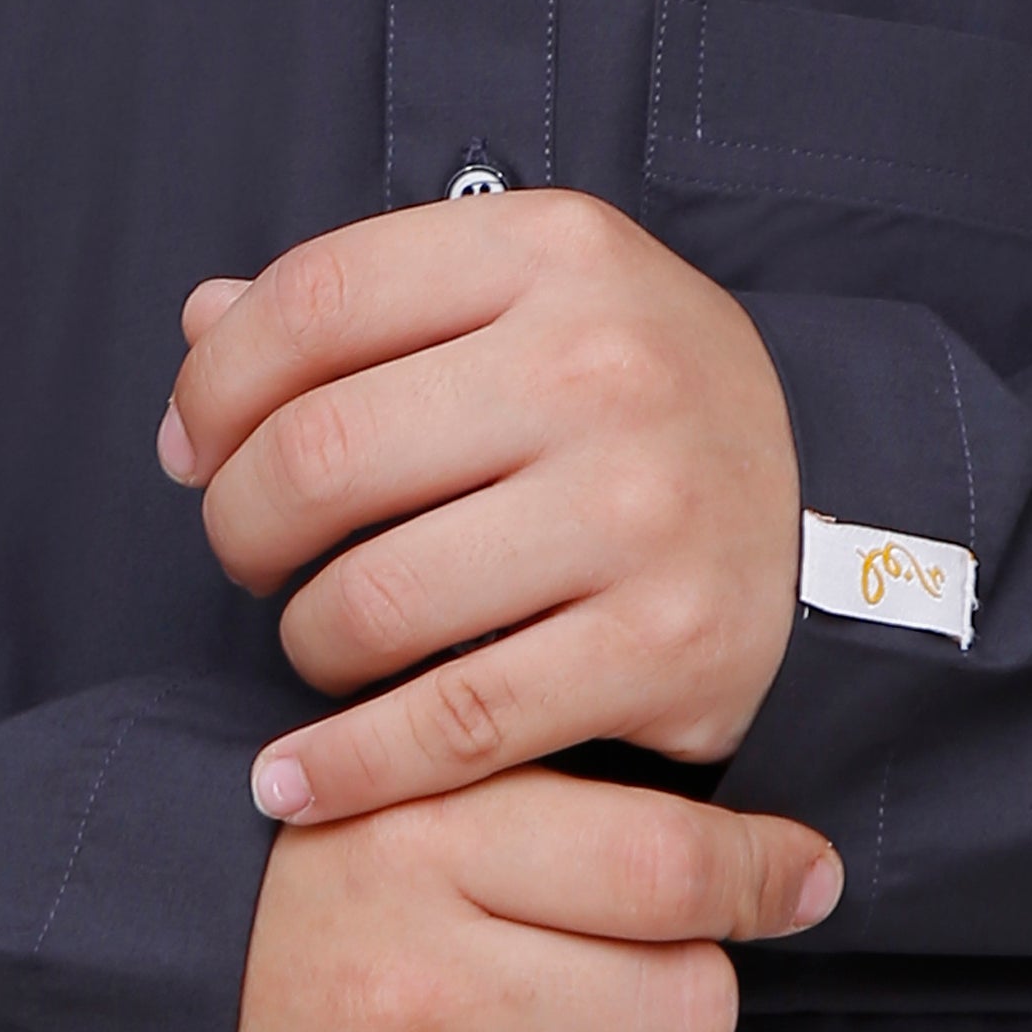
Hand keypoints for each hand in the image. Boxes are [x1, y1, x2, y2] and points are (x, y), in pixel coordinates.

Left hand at [163, 194, 803, 824]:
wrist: (838, 499)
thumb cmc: (633, 396)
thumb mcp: (524, 298)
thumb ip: (365, 308)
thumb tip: (200, 326)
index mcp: (554, 252)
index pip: (315, 299)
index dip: (216, 385)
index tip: (193, 450)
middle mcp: (601, 368)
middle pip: (319, 457)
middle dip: (237, 525)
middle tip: (247, 556)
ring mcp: (640, 513)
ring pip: (370, 603)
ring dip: (302, 641)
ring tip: (316, 640)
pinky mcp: (666, 649)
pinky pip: (453, 728)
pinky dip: (349, 768)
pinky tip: (297, 779)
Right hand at [212, 767, 841, 1031]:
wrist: (116, 1007)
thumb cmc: (307, 896)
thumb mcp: (413, 795)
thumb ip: (571, 804)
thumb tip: (783, 868)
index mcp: (424, 850)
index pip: (667, 867)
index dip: (764, 876)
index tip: (792, 884)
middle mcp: (414, 996)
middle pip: (685, 1010)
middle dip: (706, 1005)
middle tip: (663, 999)